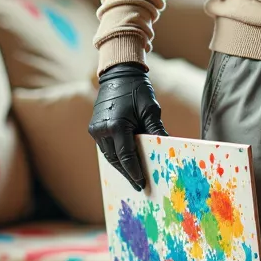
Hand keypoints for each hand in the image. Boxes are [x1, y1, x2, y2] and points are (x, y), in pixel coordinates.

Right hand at [89, 62, 166, 190]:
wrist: (118, 74)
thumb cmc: (137, 90)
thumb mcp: (151, 110)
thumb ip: (156, 131)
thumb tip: (166, 150)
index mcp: (116, 125)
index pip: (127, 156)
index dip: (135, 172)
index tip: (143, 183)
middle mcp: (102, 130)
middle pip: (116, 160)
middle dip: (128, 174)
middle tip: (139, 186)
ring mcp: (95, 130)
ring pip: (109, 156)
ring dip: (121, 167)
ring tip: (133, 178)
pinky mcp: (94, 128)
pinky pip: (105, 148)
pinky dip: (115, 157)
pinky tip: (125, 164)